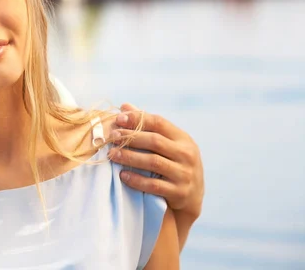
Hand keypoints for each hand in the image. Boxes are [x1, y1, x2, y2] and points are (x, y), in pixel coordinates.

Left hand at [108, 103, 203, 218]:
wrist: (192, 199)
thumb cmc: (174, 164)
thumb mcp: (167, 144)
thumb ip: (147, 126)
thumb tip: (125, 106)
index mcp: (183, 139)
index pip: (159, 122)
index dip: (137, 119)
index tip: (118, 118)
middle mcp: (187, 154)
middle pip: (155, 141)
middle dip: (131, 138)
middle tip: (112, 137)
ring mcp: (184, 174)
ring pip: (154, 162)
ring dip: (130, 157)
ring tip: (112, 154)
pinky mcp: (179, 192)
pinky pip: (154, 185)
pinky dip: (137, 180)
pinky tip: (123, 175)